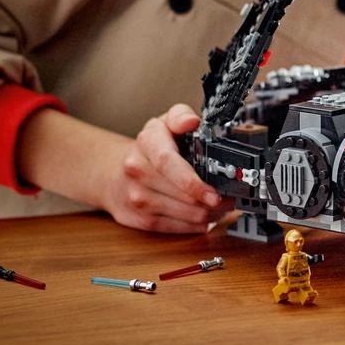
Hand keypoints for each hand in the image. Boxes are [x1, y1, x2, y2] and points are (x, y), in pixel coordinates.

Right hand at [102, 103, 233, 233]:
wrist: (113, 172)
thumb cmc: (148, 147)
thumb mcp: (164, 122)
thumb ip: (180, 116)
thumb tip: (192, 121)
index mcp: (147, 142)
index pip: (168, 163)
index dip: (193, 182)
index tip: (214, 193)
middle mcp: (137, 170)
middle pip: (180, 194)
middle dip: (212, 200)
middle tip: (231, 198)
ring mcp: (136, 197)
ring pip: (182, 214)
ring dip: (208, 214)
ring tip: (222, 207)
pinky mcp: (139, 219)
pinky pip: (174, 228)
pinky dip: (195, 225)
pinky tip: (206, 217)